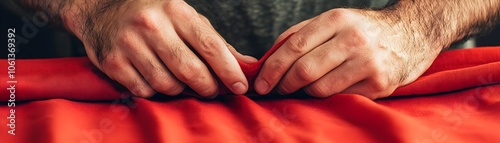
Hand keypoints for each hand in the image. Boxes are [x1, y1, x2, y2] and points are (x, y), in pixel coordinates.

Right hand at [65, 0, 256, 97]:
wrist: (101, 8)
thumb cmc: (153, 13)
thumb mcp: (185, 18)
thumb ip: (215, 41)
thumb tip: (247, 63)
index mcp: (176, 10)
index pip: (210, 45)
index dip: (229, 70)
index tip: (240, 85)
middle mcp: (152, 25)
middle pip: (190, 70)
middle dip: (207, 86)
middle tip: (211, 89)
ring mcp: (129, 44)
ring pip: (168, 85)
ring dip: (180, 89)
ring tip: (181, 80)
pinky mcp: (112, 61)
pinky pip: (145, 90)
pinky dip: (155, 90)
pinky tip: (156, 77)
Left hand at [255, 9, 440, 98]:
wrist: (411, 34)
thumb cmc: (362, 29)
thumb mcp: (333, 21)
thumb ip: (300, 34)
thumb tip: (268, 58)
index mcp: (337, 19)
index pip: (295, 46)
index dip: (273, 68)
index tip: (261, 82)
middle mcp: (354, 40)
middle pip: (304, 70)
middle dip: (283, 85)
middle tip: (276, 90)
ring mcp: (368, 63)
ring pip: (320, 89)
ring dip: (304, 93)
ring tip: (302, 88)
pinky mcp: (379, 85)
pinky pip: (340, 98)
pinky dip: (327, 98)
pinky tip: (327, 90)